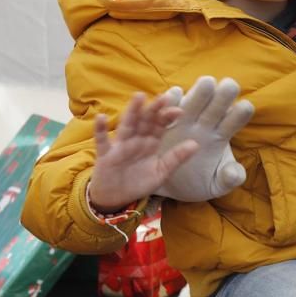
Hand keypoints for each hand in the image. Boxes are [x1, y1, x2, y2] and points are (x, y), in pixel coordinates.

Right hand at [89, 92, 197, 211]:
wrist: (116, 199)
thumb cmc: (139, 183)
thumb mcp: (161, 172)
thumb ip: (176, 158)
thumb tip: (196, 144)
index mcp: (151, 143)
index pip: (160, 126)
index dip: (168, 117)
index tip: (179, 111)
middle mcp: (136, 140)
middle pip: (145, 121)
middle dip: (154, 109)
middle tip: (163, 97)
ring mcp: (120, 145)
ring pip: (127, 125)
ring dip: (132, 111)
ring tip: (139, 97)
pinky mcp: (105, 154)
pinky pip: (102, 140)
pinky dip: (100, 129)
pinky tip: (100, 117)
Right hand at [153, 76, 253, 201]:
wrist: (167, 188)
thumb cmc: (196, 183)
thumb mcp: (215, 186)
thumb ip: (228, 179)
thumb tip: (234, 172)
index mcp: (219, 136)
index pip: (234, 121)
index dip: (240, 114)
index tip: (245, 107)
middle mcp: (202, 124)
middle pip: (215, 106)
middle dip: (223, 95)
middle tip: (229, 85)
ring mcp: (181, 123)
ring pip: (191, 103)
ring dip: (197, 93)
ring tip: (207, 83)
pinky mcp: (161, 125)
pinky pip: (165, 110)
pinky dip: (170, 101)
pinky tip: (174, 95)